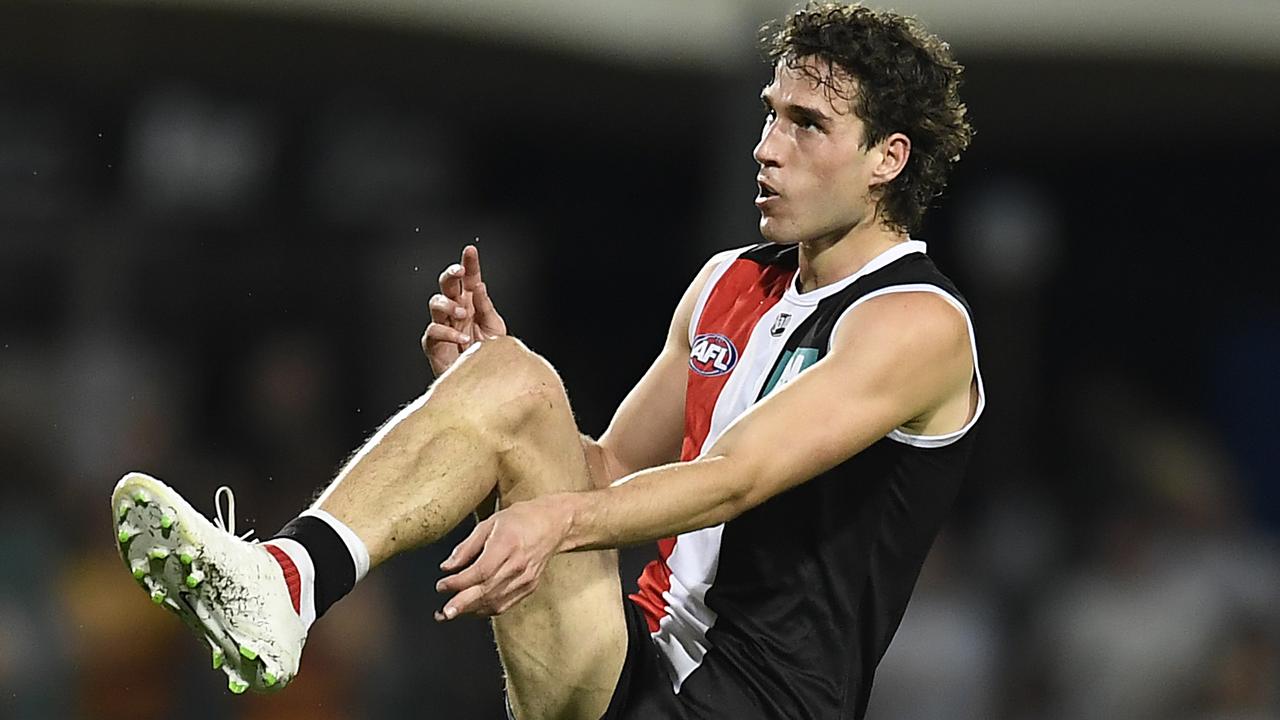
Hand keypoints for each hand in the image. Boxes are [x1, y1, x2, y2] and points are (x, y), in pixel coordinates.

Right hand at [421, 244, 506, 376]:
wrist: (482, 380)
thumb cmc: (488, 353)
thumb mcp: (494, 327)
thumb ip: (486, 306)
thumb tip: (479, 286)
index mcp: (471, 303)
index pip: (469, 279)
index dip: (469, 264)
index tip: (470, 250)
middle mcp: (455, 310)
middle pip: (447, 285)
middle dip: (451, 275)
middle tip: (459, 273)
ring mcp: (443, 325)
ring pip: (436, 302)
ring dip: (449, 305)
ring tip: (463, 314)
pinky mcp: (434, 342)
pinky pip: (433, 331)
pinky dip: (448, 333)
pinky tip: (462, 340)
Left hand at [434, 496, 570, 620]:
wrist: (553, 523)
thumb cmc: (521, 519)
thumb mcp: (489, 523)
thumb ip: (467, 547)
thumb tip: (447, 567)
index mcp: (507, 545)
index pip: (480, 571)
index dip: (458, 583)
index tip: (441, 585)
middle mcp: (518, 565)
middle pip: (486, 590)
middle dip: (461, 604)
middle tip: (443, 613)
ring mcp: (526, 578)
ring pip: (495, 601)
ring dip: (471, 610)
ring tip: (451, 613)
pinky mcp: (530, 586)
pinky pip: (505, 604)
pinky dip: (487, 609)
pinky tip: (473, 609)